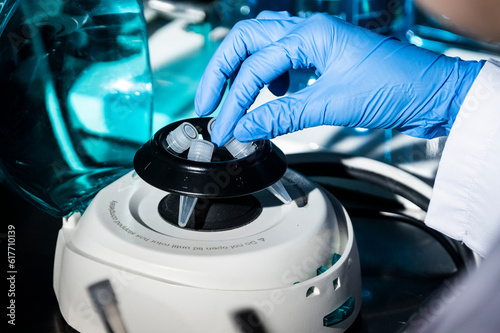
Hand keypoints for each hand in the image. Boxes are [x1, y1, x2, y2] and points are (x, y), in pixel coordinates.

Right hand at [195, 11, 483, 145]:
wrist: (431, 94)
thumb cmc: (396, 88)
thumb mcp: (333, 105)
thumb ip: (283, 115)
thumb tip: (246, 128)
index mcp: (311, 34)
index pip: (256, 67)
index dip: (235, 101)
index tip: (224, 128)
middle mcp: (309, 32)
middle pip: (247, 40)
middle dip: (222, 71)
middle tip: (208, 101)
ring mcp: (315, 43)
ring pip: (262, 46)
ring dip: (243, 71)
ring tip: (236, 99)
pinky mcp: (322, 59)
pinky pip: (283, 60)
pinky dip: (269, 77)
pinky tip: (274, 94)